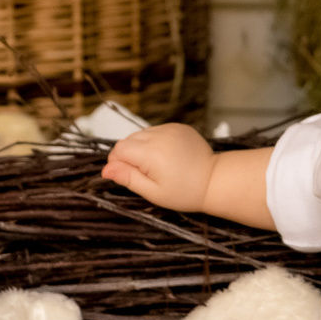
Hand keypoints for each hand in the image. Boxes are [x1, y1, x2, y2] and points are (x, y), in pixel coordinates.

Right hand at [102, 122, 217, 212]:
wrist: (215, 181)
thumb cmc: (185, 192)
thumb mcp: (153, 192)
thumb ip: (128, 178)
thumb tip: (105, 170)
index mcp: (151, 153)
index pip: (119, 149)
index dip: (117, 162)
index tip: (126, 174)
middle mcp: (159, 136)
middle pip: (129, 140)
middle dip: (128, 155)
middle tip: (143, 173)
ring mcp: (171, 128)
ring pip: (142, 134)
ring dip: (141, 147)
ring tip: (156, 165)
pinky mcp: (179, 127)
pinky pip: (157, 130)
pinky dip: (154, 141)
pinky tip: (166, 155)